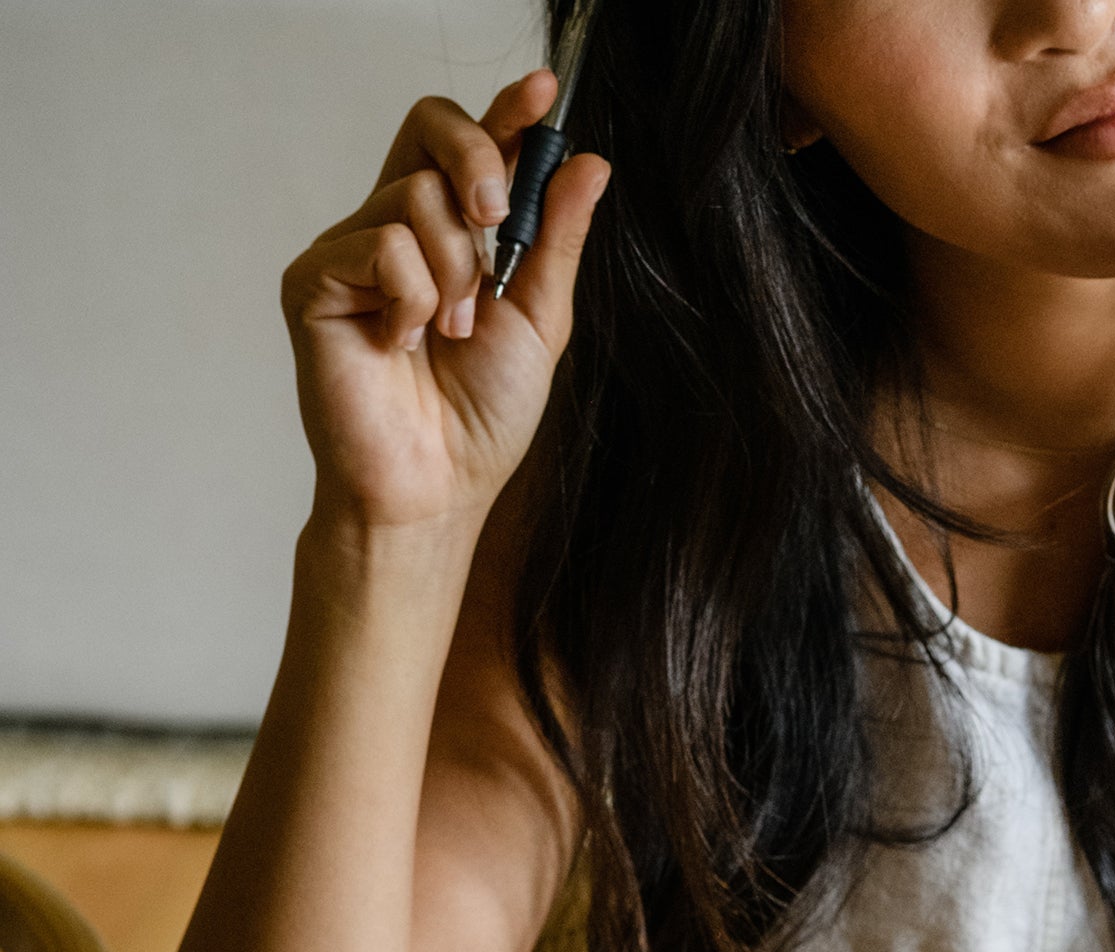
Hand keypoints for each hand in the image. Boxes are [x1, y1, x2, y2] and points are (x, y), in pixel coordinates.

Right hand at [281, 76, 609, 535]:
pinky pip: (380, 244)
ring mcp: (350, 250)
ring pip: (415, 197)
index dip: (505, 112)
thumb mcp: (539, 321)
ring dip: (455, 272)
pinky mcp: (314, 279)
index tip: (544, 92)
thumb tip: (589, 164)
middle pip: (432, 132)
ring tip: (449, 335)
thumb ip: (555, 241)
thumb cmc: (480, 419)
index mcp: (449, 234)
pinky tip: (401, 344)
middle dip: (479, 165)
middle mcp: (396, 228)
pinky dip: (412, 298)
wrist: (436, 486)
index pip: (469, 144)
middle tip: (495, 222)